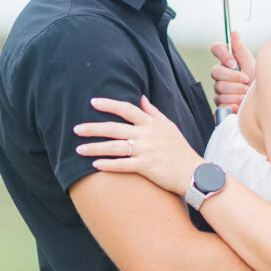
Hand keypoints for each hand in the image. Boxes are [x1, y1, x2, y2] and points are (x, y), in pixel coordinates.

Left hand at [74, 96, 201, 195]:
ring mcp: (146, 150)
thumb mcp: (169, 126)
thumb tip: (141, 98)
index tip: (93, 102)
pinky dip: (109, 165)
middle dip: (93, 128)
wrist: (193, 173)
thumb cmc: (180, 150)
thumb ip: (153, 112)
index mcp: (151, 123)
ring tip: (79, 150)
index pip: (127, 109)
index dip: (109, 104)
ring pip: (115, 147)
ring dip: (95, 148)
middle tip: (76, 129)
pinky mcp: (147, 167)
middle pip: (114, 128)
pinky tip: (95, 166)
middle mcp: (147, 134)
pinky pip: (123, 165)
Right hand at [210, 31, 255, 113]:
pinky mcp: (220, 105)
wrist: (263, 102)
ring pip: (219, 89)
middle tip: (246, 81)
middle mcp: (220, 75)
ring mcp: (219, 90)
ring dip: (235, 93)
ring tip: (245, 96)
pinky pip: (220, 104)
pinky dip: (231, 106)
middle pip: (216, 71)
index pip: (216, 48)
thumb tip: (233, 32)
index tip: (234, 63)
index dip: (223, 55)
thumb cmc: (257, 82)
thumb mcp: (251, 64)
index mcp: (227, 62)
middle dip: (233, 78)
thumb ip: (240, 49)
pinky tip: (239, 106)